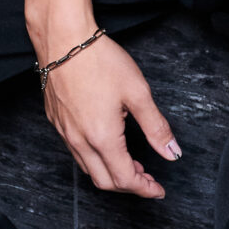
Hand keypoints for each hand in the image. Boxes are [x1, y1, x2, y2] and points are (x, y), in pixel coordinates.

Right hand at [42, 34, 180, 198]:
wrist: (63, 39)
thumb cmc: (99, 60)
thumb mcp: (137, 92)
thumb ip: (156, 127)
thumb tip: (171, 152)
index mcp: (102, 137)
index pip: (125, 179)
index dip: (145, 189)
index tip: (158, 190)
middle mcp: (79, 141)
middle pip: (105, 182)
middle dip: (129, 186)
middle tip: (148, 178)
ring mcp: (65, 132)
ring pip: (88, 169)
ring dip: (111, 173)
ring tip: (131, 162)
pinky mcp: (57, 122)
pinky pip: (75, 152)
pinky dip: (95, 159)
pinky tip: (107, 144)